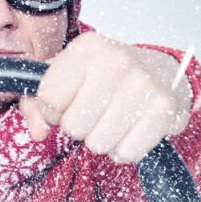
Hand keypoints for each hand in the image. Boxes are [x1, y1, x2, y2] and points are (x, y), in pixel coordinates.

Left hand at [20, 32, 191, 162]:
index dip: (52, 110)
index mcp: (86, 48)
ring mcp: (143, 84)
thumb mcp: (67, 75)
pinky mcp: (164, 109)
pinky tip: (130, 129)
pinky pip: (125, 153)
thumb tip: (38, 133)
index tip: (66, 103)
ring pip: (98, 144)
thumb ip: (37, 102)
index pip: (49, 98)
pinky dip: (123, 149)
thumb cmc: (106, 76)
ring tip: (112, 119)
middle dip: (78, 127)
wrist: (163, 71)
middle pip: (73, 126)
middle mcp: (115, 61)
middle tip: (94, 112)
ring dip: (101, 139)